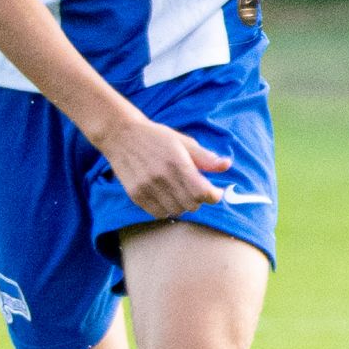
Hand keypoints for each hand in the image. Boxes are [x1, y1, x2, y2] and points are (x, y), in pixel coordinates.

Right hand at [97, 112, 228, 220]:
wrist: (121, 135)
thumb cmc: (156, 137)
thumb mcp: (184, 142)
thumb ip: (205, 157)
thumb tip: (227, 165)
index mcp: (178, 163)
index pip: (202, 192)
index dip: (214, 195)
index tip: (216, 192)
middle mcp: (162, 177)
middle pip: (191, 205)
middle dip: (199, 199)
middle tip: (197, 189)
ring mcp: (147, 188)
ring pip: (176, 211)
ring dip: (183, 205)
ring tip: (181, 192)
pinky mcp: (135, 195)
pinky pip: (158, 213)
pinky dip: (167, 209)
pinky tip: (167, 197)